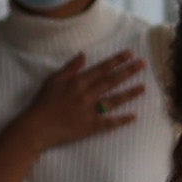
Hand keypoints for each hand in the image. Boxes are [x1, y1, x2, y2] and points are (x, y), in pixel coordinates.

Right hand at [21, 49, 148, 152]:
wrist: (38, 127)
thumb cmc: (43, 102)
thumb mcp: (54, 80)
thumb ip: (70, 68)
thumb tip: (84, 55)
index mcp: (78, 82)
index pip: (102, 68)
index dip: (117, 60)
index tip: (130, 54)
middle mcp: (87, 94)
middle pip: (112, 81)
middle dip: (129, 71)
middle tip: (143, 65)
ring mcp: (90, 111)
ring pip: (114, 100)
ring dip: (130, 93)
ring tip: (143, 87)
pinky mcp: (91, 126)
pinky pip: (109, 122)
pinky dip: (121, 120)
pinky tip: (134, 116)